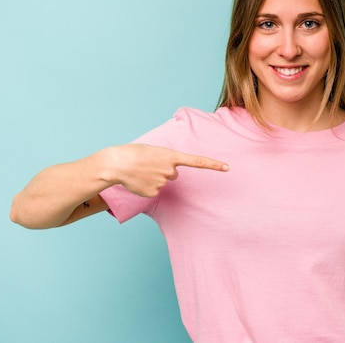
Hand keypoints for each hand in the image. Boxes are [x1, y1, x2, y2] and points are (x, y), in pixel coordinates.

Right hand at [104, 144, 228, 196]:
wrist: (117, 163)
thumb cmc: (134, 153)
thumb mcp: (155, 151)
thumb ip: (168, 161)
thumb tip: (173, 175)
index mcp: (172, 156)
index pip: (198, 161)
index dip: (213, 164)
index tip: (227, 167)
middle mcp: (170, 170)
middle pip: (173, 173)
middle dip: (163, 170)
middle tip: (149, 165)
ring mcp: (162, 182)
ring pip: (163, 182)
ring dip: (153, 177)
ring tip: (140, 171)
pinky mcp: (153, 193)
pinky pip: (154, 190)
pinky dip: (146, 186)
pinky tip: (138, 180)